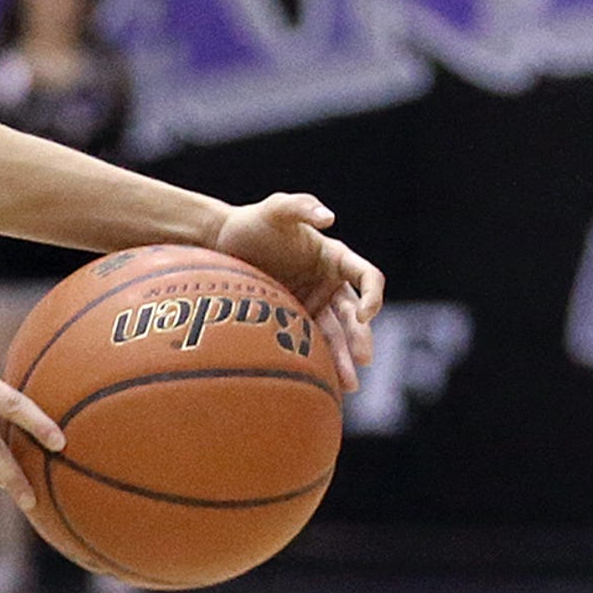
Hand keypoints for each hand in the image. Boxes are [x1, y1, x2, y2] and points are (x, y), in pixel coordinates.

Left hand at [211, 192, 383, 390]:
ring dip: (344, 358)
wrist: (219, 242)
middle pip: (354, 313)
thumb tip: (329, 218)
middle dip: (361, 337)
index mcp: (335, 257)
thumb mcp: (275, 209)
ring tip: (349, 385)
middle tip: (364, 360)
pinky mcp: (293, 318)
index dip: (372, 295)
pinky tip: (323, 382)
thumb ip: (300, 206)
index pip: (367, 276)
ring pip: (336, 333)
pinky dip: (320, 360)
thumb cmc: (252, 221)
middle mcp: (330, 282)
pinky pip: (311, 342)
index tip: (364, 314)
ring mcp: (313, 302)